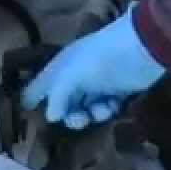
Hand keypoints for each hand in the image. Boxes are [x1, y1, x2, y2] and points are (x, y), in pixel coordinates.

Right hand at [20, 3, 165, 129]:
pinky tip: (114, 105)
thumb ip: (58, 97)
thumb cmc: (100, 59)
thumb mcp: (71, 76)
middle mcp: (74, 76)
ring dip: (91, 114)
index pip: (39, 85)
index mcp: (60, 68)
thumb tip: (51, 117)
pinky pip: (103, 107)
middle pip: (63, 103)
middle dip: (70, 114)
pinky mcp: (115, 91)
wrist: (140, 49)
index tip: (30, 114)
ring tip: (102, 110)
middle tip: (81, 120)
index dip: (32, 99)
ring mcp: (95, 83)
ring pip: (84, 107)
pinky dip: (106, 110)